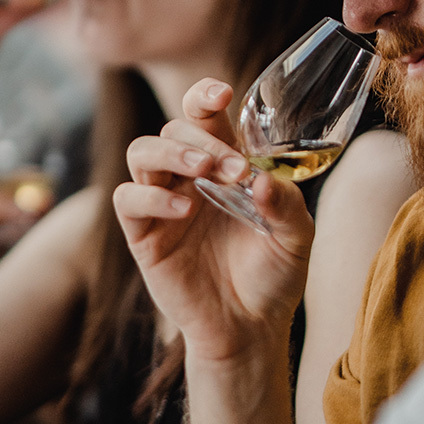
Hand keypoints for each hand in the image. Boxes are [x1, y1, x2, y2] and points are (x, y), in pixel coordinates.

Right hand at [115, 78, 314, 362]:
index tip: (222, 93)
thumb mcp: (295, 236)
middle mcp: (188, 176)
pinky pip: (127, 198)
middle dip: (200, 138)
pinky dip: (150, 195)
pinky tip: (183, 209)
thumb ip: (284, 203)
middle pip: (171, 128)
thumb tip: (262, 178)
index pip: (202, 115)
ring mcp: (162, 203)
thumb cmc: (273, 276)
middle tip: (231, 167)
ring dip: (170, 152)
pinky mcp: (143, 234)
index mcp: (222, 165)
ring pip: (141, 151)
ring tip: (203, 172)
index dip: (204, 96)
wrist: (251, 330)